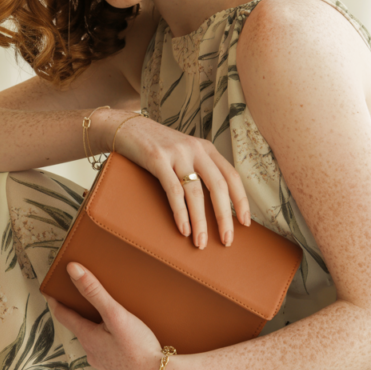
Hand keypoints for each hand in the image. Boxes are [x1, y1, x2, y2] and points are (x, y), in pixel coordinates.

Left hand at [47, 263, 161, 369]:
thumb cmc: (137, 349)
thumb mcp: (116, 315)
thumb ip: (94, 292)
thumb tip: (73, 270)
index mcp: (87, 337)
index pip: (64, 315)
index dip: (57, 301)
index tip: (51, 291)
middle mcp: (91, 351)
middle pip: (79, 327)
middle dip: (79, 312)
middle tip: (81, 297)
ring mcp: (104, 362)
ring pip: (94, 339)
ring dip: (95, 326)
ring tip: (105, 314)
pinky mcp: (118, 368)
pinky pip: (107, 349)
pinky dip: (109, 338)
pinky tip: (122, 335)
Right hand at [94, 109, 249, 248]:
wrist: (125, 127)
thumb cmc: (155, 147)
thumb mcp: (182, 153)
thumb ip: (197, 169)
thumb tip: (212, 205)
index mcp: (206, 148)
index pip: (231, 176)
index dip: (241, 200)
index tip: (245, 223)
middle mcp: (195, 148)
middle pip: (218, 186)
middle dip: (225, 217)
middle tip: (227, 241)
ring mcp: (176, 153)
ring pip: (196, 192)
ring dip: (200, 221)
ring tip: (200, 242)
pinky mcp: (156, 158)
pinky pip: (173, 190)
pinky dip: (180, 212)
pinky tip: (183, 229)